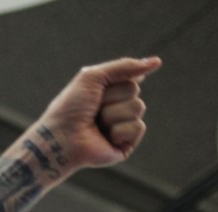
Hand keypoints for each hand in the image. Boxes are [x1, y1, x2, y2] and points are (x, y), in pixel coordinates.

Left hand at [36, 56, 161, 169]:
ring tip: (96, 124)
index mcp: (110, 92)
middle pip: (134, 90)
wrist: (60, 137)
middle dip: (111, 97)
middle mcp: (118, 107)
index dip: (112, 82)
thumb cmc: (70, 107)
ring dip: (112, 114)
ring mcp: (123, 126)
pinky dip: (119, 130)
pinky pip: (138, 127)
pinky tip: (105, 137)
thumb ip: (124, 67)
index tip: (94, 91)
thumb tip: (157, 61)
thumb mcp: (93, 77)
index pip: (130, 76)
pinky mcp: (126, 144)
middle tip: (93, 109)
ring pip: (138, 107)